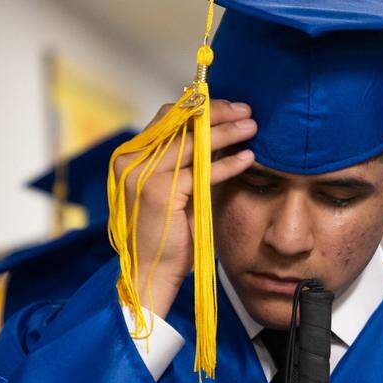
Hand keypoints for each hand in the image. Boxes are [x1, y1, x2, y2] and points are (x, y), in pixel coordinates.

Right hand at [112, 99, 256, 316]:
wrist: (151, 274)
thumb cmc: (167, 236)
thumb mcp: (175, 190)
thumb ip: (186, 163)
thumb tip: (215, 134)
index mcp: (130, 157)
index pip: (168, 117)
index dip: (200, 108)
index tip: (230, 108)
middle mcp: (131, 160)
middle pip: (180, 122)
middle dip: (217, 113)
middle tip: (246, 111)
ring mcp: (142, 174)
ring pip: (193, 143)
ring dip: (227, 133)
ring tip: (252, 128)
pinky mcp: (158, 192)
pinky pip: (202, 171)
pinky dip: (228, 164)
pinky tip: (248, 159)